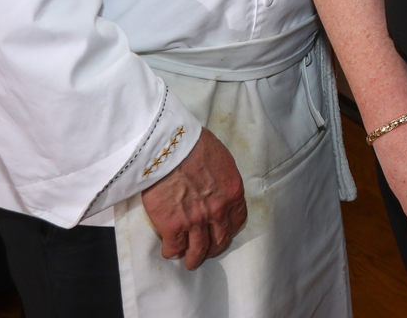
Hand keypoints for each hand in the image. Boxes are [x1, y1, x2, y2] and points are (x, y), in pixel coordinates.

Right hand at [140, 129, 246, 269]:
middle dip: (214, 248)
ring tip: (190, 261)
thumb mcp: (221, 160)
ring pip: (199, 249)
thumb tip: (215, 185)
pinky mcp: (173, 226)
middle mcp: (218, 211)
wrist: (169, 147)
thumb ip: (222, 179)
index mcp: (233, 193)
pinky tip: (169, 251)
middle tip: (207, 252)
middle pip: (220, 239)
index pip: (237, 220)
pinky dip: (172, 252)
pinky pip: (175, 247)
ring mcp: (196, 221)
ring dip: (194, 258)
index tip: (223, 232)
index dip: (229, 229)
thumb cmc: (193, 145)